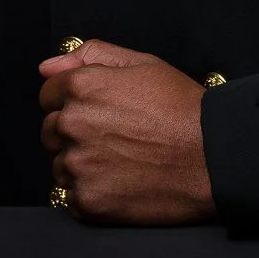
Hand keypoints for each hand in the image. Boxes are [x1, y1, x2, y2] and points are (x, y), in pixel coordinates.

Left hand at [38, 39, 215, 224]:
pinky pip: (70, 195)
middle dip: (72, 129)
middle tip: (113, 132)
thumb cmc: (181, 108)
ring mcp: (78, 166)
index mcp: (84, 87)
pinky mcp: (87, 201)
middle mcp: (73, 124)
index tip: (96, 107)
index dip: (71, 98)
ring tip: (119, 156)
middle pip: (49, 129)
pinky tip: (119, 178)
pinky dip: (89, 189)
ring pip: (59, 163)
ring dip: (79, 161)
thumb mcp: (143, 63)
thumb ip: (91, 55)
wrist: (210, 156)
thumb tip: (48, 67)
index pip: (48, 93)